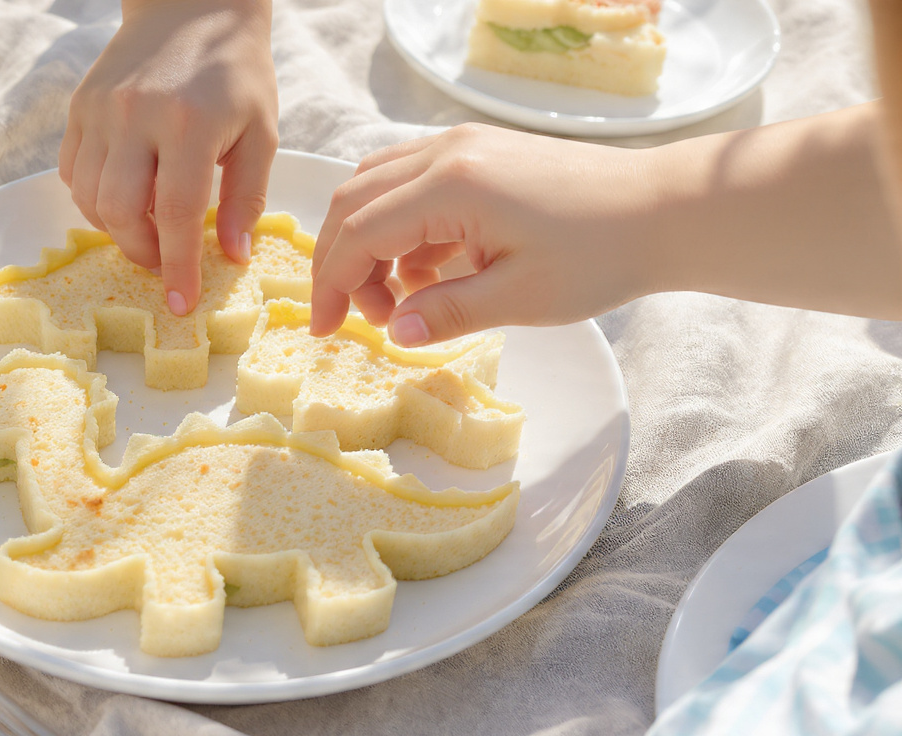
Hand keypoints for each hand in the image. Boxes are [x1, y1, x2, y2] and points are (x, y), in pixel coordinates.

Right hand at [60, 0, 278, 315]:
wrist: (191, 6)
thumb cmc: (235, 72)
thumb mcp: (261, 131)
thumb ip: (247, 198)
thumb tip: (231, 257)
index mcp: (190, 122)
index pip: (177, 213)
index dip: (177, 266)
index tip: (181, 303)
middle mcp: (136, 115)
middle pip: (121, 211)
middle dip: (141, 252)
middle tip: (164, 263)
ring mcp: (101, 110)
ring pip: (90, 197)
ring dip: (117, 229)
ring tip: (148, 229)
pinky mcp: (80, 107)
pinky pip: (73, 172)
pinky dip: (95, 199)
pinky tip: (126, 196)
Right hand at [311, 108, 901, 345]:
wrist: (666, 210)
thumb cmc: (601, 253)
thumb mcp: (520, 298)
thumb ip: (446, 313)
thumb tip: (395, 331)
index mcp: (450, 186)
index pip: (358, 233)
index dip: (332, 285)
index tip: (326, 330)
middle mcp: (446, 153)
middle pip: (354, 202)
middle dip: (340, 263)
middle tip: (354, 319)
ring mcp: (462, 146)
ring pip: (377, 187)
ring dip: (367, 243)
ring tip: (396, 300)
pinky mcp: (480, 153)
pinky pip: (411, 183)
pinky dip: (400, 227)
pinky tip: (428, 273)